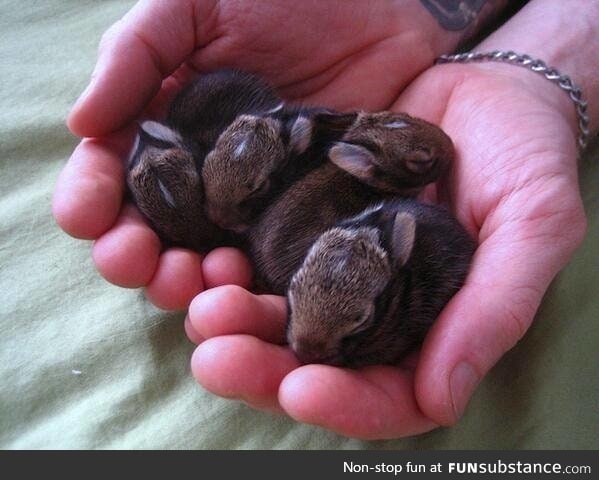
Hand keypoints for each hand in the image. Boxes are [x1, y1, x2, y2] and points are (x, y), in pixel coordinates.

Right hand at [52, 0, 456, 308]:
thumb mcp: (196, 6)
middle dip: (136, 258)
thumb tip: (83, 125)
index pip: (115, 178)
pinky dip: (257, 291)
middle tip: (138, 262)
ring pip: (210, 265)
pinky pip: (277, 270)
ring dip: (190, 285)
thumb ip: (136, 54)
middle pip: (156, 236)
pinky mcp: (308, 224)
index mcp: (170, 132)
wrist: (384, 11)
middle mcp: (208, 180)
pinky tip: (248, 289)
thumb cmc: (286, 1)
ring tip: (196, 278)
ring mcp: (260, 209)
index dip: (91, 202)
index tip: (86, 215)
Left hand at [187, 60, 586, 437]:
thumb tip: (443, 397)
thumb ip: (495, 308)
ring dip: (233, 323)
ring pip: (275, 317)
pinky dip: (230, 264)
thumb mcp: (533, 226)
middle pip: (314, 364)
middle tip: (217, 359)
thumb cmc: (524, 156)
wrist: (486, 91)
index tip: (302, 391)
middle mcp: (374, 308)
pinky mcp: (303, 223)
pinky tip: (209, 257)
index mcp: (429, 326)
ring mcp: (333, 267)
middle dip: (263, 370)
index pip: (387, 393)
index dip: (346, 404)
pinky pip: (259, 254)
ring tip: (203, 307)